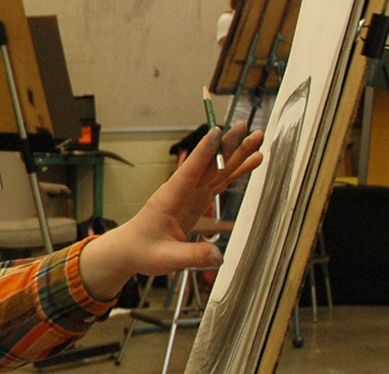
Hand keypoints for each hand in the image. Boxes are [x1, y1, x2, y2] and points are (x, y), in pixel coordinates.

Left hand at [80, 122, 263, 300]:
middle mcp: (181, 190)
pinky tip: (252, 163)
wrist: (131, 249)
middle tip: (246, 128)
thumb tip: (219, 255)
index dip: (204, 153)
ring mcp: (190, 194)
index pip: (189, 171)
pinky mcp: (197, 200)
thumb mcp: (166, 259)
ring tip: (257, 139)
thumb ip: (192, 256)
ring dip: (237, 154)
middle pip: (209, 165)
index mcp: (169, 198)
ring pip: (217, 170)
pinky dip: (236, 173)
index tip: (217, 132)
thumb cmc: (143, 251)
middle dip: (228, 146)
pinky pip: (220, 183)